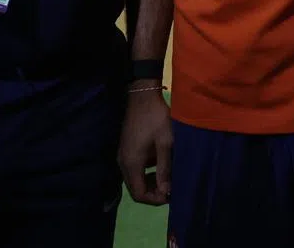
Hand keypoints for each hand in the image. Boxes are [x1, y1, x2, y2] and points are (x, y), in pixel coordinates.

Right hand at [118, 86, 171, 204]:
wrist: (143, 94)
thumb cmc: (156, 118)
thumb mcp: (165, 143)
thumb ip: (165, 168)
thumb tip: (166, 192)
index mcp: (132, 163)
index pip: (139, 194)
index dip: (155, 199)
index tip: (170, 195)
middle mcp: (123, 162)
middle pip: (135, 189)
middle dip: (153, 193)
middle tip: (170, 188)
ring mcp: (123, 154)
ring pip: (134, 179)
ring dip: (149, 182)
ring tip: (167, 178)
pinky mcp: (126, 147)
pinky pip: (134, 168)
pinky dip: (145, 172)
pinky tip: (159, 165)